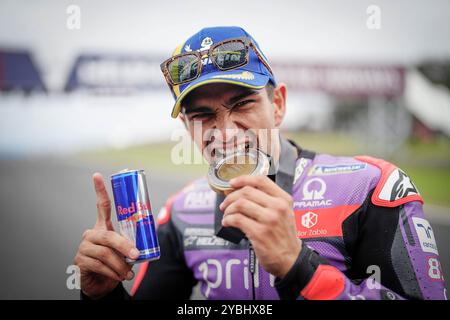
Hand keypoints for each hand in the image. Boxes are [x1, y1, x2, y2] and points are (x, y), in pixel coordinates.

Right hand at [74, 173, 139, 298]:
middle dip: (124, 246)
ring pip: (105, 253)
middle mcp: (91, 234)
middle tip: (136, 255)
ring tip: (128, 273)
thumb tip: (146, 245)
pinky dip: (112, 272)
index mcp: (102, 227)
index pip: (101, 206)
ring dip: (120, 265)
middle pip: (108, 236)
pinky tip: (118, 276)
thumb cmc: (115, 264)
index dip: (99, 190)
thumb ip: (131, 244)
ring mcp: (83, 247)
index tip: (97, 175)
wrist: (101, 284)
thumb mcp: (125, 251)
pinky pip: (99, 265)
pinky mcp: (80, 261)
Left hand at [220, 175, 300, 278]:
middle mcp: (278, 207)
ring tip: (226, 214)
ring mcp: (269, 220)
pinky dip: (228, 220)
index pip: (260, 180)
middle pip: (246, 191)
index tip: (232, 183)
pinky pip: (237, 220)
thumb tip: (242, 191)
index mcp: (284, 199)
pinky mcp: (259, 233)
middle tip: (225, 203)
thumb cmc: (284, 235)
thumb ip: (269, 200)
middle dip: (231, 196)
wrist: (291, 258)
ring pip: (240, 204)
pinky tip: (227, 223)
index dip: (242, 179)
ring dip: (228, 209)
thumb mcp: (284, 212)